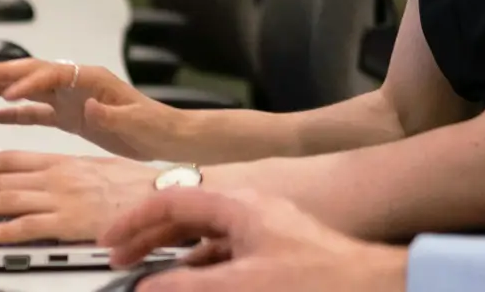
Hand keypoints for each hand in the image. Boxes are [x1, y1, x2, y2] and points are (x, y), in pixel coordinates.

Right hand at [0, 58, 183, 160]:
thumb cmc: (154, 125)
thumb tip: (89, 104)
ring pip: (28, 89)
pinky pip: (35, 112)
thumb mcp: (135, 120)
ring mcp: (70, 100)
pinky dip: (14, 113)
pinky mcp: (69, 117)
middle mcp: (77, 84)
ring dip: (1, 87)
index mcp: (92, 79)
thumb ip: (112, 113)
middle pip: (33, 73)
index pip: (52, 74)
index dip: (28, 82)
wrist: (165, 137)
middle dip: (3, 73)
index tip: (7, 94)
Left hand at [0, 151, 158, 244]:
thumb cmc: (137, 185)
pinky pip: (27, 226)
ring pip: (4, 199)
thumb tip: (48, 180)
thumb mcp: (97, 168)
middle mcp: (56, 176)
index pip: (9, 159)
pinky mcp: (69, 221)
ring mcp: (61, 198)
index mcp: (62, 161)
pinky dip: (1, 230)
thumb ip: (68, 173)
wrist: (162, 193)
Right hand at [101, 188, 407, 291]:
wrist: (375, 287)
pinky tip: (197, 285)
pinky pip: (228, 256)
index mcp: (238, 206)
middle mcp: (251, 212)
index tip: (109, 240)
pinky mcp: (279, 256)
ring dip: (176, 256)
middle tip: (121, 258)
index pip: (171, 200)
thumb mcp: (241, 283)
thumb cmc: (322, 277)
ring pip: (207, 239)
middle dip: (150, 238)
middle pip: (186, 217)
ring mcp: (266, 233)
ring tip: (152, 276)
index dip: (134, 220)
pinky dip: (203, 268)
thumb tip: (147, 288)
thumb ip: (188, 285)